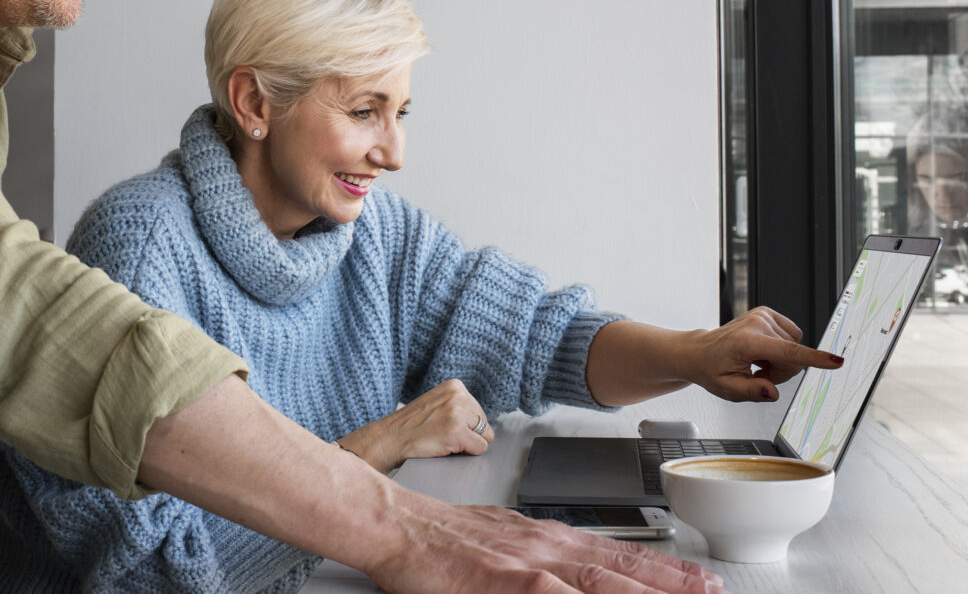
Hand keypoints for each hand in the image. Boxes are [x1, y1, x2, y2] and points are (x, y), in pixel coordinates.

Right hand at [338, 378, 492, 472]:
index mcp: (455, 386)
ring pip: (485, 437)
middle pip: (485, 424)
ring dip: (467, 444)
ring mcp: (458, 413)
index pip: (479, 411)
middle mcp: (459, 395)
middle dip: (469, 435)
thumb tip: (485, 423)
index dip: (465, 425)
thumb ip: (459, 406)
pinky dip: (466, 454)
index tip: (444, 426)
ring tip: (444, 440)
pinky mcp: (457, 431)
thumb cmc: (412, 426)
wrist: (390, 438)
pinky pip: (479, 448)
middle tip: (443, 435)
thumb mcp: (437, 403)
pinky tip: (445, 447)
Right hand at [367, 502, 725, 593]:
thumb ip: (533, 563)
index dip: (658, 569)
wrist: (396, 523)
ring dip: (649, 591)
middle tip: (713, 592)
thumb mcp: (496, 542)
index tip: (695, 579)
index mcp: (545, 539)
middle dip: (672, 584)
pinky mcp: (507, 582)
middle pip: (621, 569)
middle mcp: (547, 547)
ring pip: (603, 582)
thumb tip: (558, 579)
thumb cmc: (438, 537)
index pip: (614, 555)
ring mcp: (530, 564)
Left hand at [684, 306, 843, 401]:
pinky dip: (780, 348)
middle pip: (794, 357)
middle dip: (781, 371)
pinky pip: (792, 337)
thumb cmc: (712, 369)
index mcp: (747, 342)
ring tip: (757, 362)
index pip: (787, 352)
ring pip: (794, 347)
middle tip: (758, 373)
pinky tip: (762, 351)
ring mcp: (762, 315)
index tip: (835, 361)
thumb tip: (771, 392)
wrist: (699, 351)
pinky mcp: (767, 313)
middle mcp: (756, 324)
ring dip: (780, 360)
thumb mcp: (727, 389)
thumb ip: (751, 392)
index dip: (814, 359)